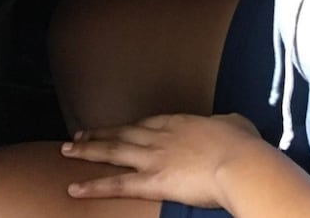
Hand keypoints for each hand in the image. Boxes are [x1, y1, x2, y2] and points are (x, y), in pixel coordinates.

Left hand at [59, 113, 272, 208]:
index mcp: (181, 122)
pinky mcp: (152, 181)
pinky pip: (116, 184)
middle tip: (79, 134)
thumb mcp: (237, 124)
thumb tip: (228, 122)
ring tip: (66, 150)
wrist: (240, 163)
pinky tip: (74, 188)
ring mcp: (153, 157)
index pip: (148, 122)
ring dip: (87, 150)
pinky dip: (93, 186)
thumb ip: (226, 121)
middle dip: (100, 133)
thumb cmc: (243, 146)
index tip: (118, 126)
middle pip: (123, 132)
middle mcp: (161, 136)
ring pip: (113, 151)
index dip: (130, 125)